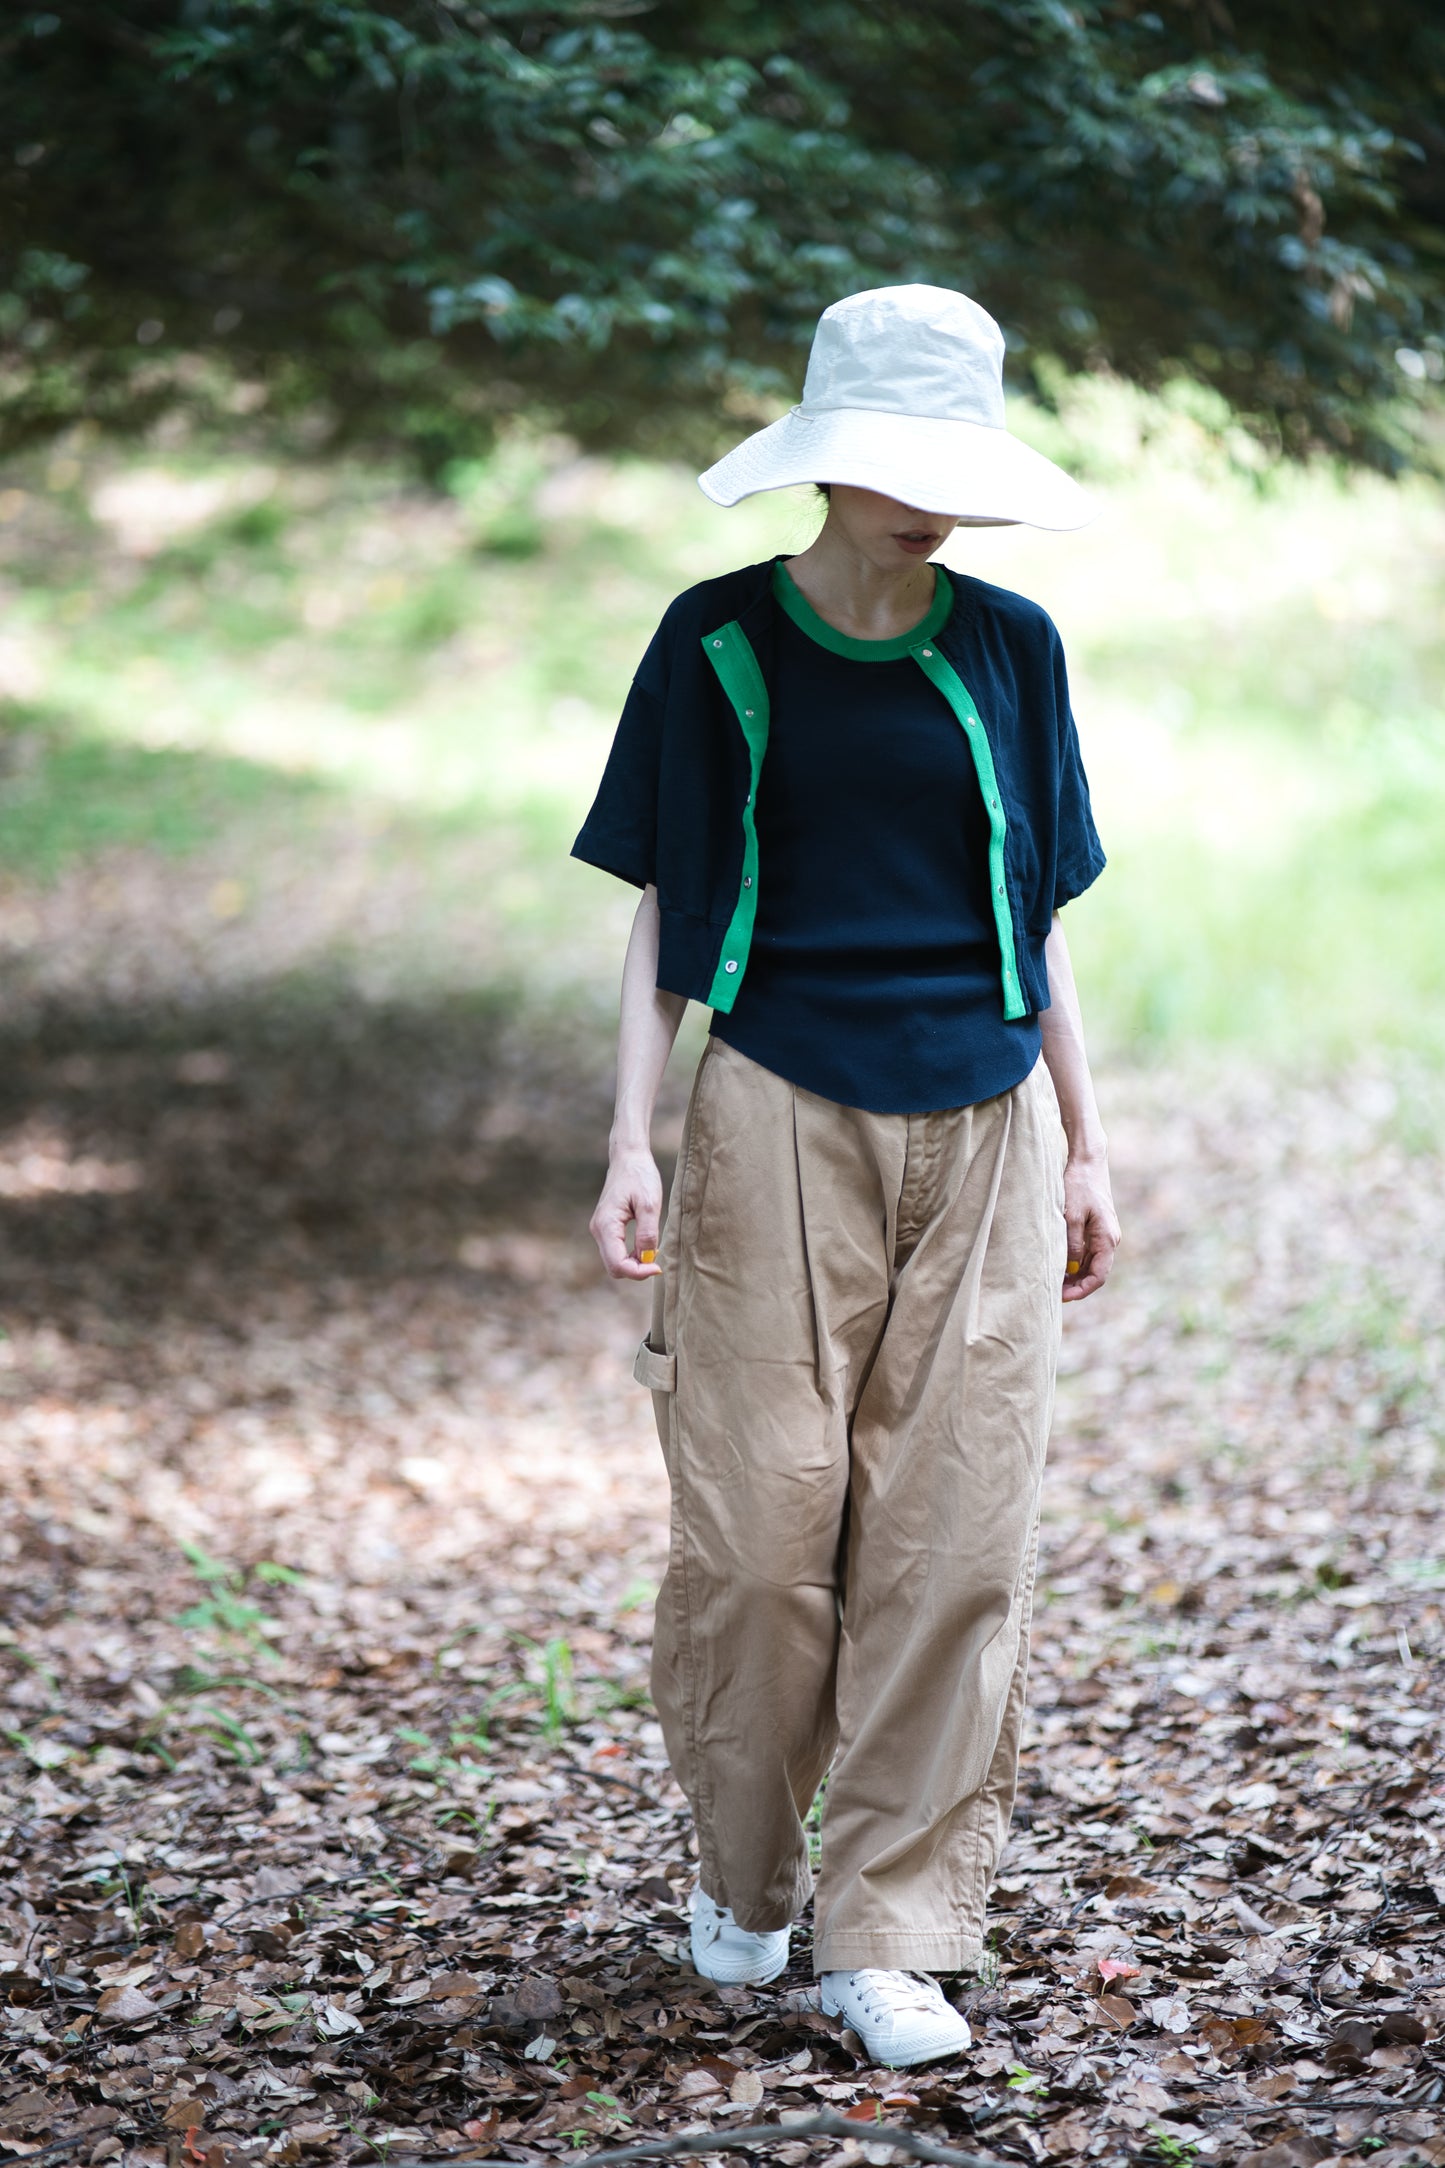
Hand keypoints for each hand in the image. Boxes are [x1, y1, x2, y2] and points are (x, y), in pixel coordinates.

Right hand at [589, 1146, 663, 1279]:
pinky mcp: (606, 1228)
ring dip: (634, 1263)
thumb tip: (647, 1259)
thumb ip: (647, 1234)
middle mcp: (598, 1230)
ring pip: (614, 1261)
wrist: (629, 1158)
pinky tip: (646, 1245)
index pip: (618, 1264)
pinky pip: (616, 1251)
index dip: (639, 1272)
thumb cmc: (640, 1176)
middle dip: (636, 1270)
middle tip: (657, 1261)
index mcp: (606, 1225)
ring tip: (653, 1250)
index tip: (658, 1266)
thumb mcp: (649, 1205)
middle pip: (614, 1267)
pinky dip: (631, 1255)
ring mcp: (600, 1229)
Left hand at [1062, 1152, 1119, 1301]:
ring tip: (1055, 1281)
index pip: (1099, 1275)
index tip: (1064, 1297)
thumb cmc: (1079, 1186)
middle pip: (1096, 1272)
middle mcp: (1110, 1238)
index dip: (1082, 1290)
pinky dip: (1077, 1261)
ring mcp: (1105, 1233)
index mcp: (1108, 1238)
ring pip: (1092, 1262)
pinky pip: (1089, 1251)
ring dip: (1076, 1274)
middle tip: (1055, 1293)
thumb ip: (1072, 1244)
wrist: (1088, 1161)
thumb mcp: (1071, 1216)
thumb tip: (1071, 1268)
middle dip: (1077, 1285)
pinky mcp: (1098, 1226)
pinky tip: (1061, 1264)